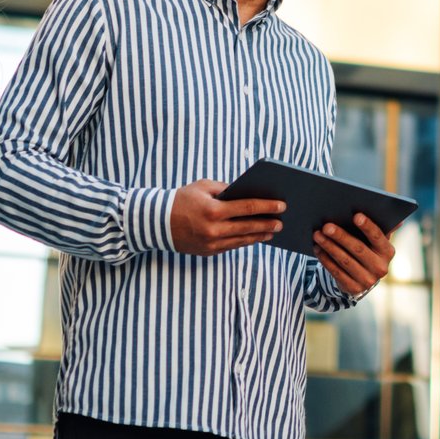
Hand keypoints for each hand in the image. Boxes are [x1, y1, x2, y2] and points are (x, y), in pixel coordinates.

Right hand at [169, 180, 284, 254]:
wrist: (157, 222)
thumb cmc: (182, 199)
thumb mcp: (204, 187)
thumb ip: (226, 189)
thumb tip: (248, 194)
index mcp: (214, 210)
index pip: (247, 208)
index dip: (267, 207)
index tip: (282, 205)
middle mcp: (214, 229)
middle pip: (248, 227)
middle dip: (268, 224)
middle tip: (282, 222)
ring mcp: (211, 244)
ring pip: (242, 240)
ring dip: (259, 236)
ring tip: (272, 231)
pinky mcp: (208, 252)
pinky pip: (232, 246)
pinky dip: (245, 241)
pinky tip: (255, 237)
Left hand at [316, 213, 394, 297]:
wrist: (363, 277)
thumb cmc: (367, 249)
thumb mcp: (375, 240)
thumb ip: (380, 226)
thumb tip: (390, 212)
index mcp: (388, 252)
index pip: (377, 237)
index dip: (367, 226)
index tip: (355, 216)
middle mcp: (381, 267)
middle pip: (358, 249)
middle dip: (341, 236)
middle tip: (326, 226)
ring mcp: (368, 280)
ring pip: (345, 261)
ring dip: (329, 246)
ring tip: (317, 235)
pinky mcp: (354, 289)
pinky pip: (336, 272)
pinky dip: (325, 259)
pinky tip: (317, 249)